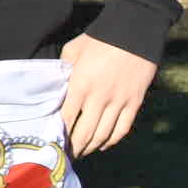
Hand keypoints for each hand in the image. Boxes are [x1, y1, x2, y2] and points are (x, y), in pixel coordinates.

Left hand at [60, 34, 156, 153]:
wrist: (134, 31)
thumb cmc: (99, 38)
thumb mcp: (72, 51)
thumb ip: (64, 70)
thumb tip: (58, 86)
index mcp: (80, 85)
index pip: (65, 118)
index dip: (58, 134)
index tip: (52, 142)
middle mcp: (99, 98)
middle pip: (84, 133)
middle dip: (74, 148)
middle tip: (66, 156)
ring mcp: (119, 102)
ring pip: (103, 135)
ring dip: (91, 147)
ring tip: (82, 152)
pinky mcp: (135, 102)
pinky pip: (123, 129)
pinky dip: (112, 141)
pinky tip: (103, 144)